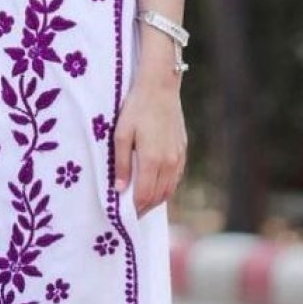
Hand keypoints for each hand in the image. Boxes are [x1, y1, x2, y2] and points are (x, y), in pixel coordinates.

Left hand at [112, 74, 186, 218]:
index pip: (144, 195)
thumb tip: (119, 189)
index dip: (135, 209)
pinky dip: (166, 187)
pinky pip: (175, 178)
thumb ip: (120, 164)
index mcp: (152, 159)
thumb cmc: (136, 109)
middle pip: (158, 196)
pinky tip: (155, 186)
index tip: (125, 215)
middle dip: (145, 208)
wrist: (160, 88)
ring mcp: (178, 157)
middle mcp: (168, 162)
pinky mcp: (183, 151)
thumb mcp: (121, 135)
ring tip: (142, 203)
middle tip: (132, 213)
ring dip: (156, 200)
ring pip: (169, 189)